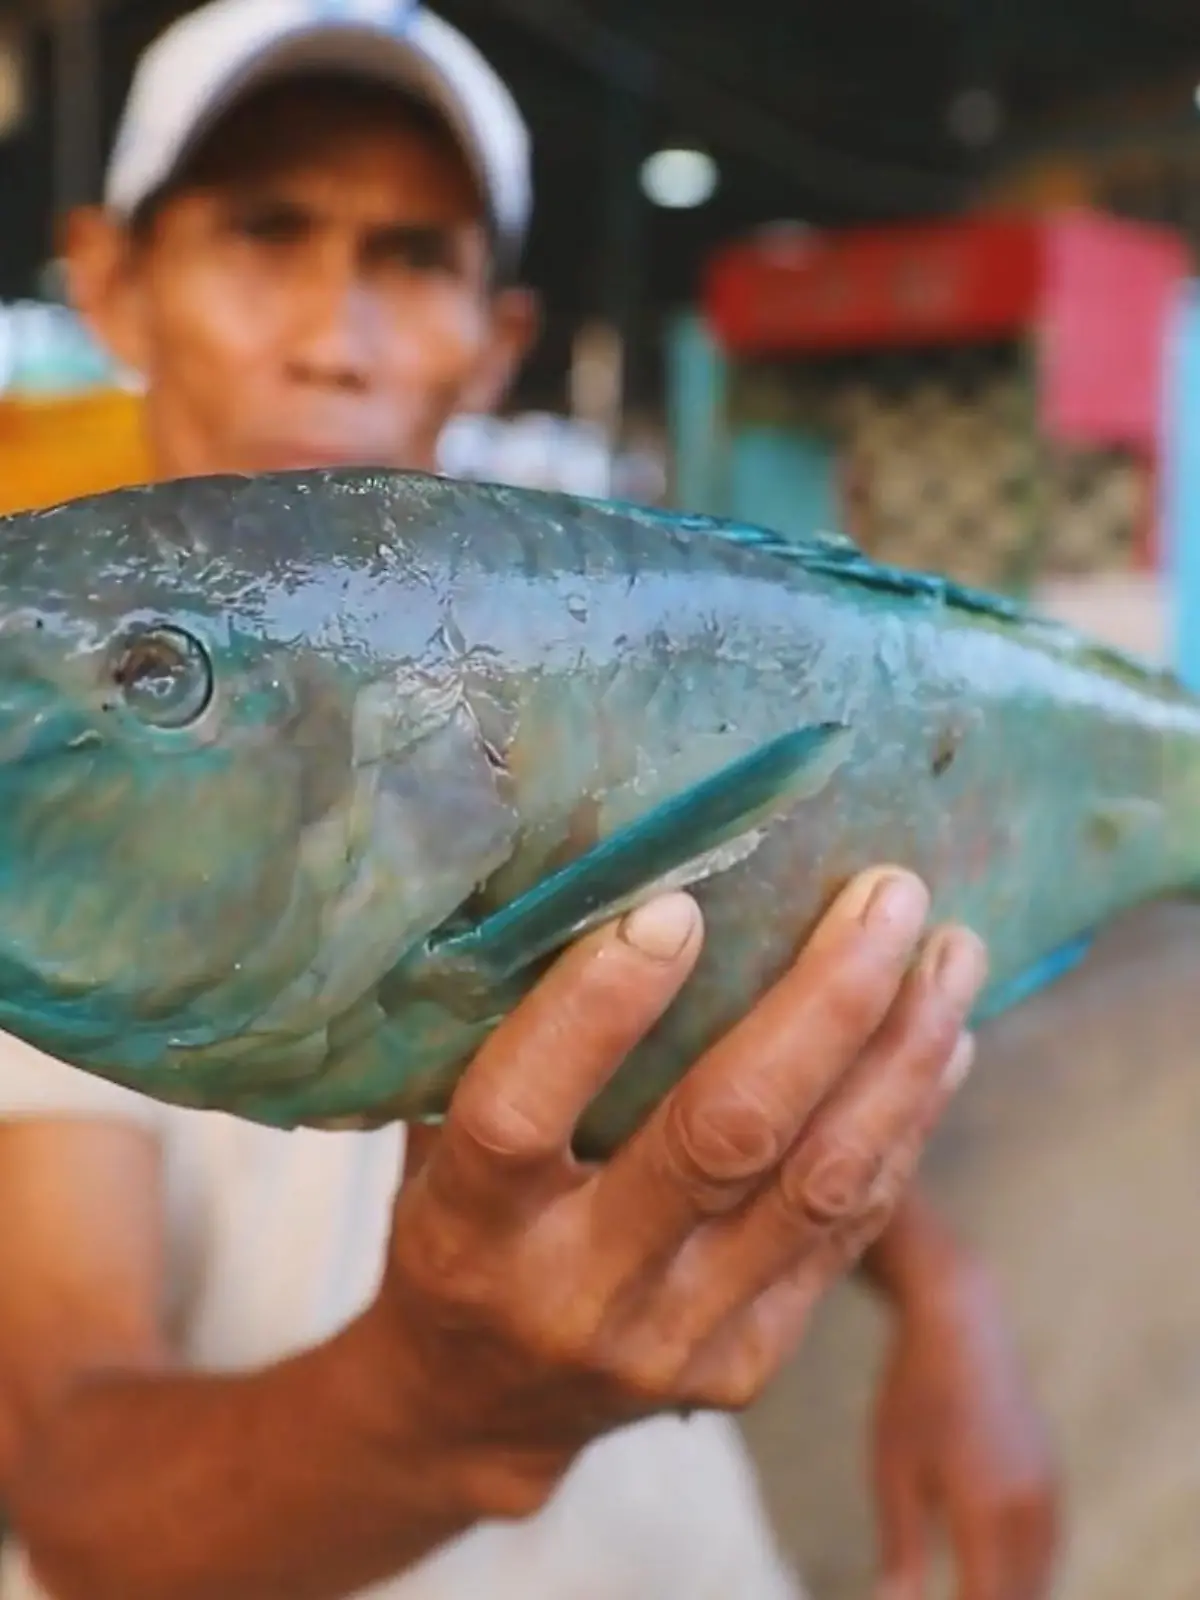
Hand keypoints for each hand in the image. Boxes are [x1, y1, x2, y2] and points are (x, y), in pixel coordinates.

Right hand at [374, 867, 987, 1519]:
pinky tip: (941, 1040)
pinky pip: (845, 1228)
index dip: (597, 1011)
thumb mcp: (434, 1138)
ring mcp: (679, 1338)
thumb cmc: (457, 1227)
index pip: (524, 1114)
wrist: (479, 1406)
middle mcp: (577, 1290)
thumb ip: (493, 1034)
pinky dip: (903, 1124)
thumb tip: (591, 872)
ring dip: (899, 1055)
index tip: (676, 907)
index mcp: (470, 1227)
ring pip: (818, 1182)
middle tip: (887, 895)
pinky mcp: (750, 1360)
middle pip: (721, 1137)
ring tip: (952, 953)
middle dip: (823, 1003)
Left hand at [871, 1235, 1058, 1599]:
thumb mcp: (891, 1469)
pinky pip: (1047, 1548)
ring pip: (1038, 1578)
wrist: (960, 1323)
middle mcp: (1028, 1506)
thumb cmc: (912, 1394)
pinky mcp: (1051, 1477)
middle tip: (946, 1599)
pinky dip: (1025, 1573)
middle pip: (1017, 1597)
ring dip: (1009, 1595)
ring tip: (969, 1590)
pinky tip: (995, 1579)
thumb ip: (900, 1548)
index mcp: (985, 1507)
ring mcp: (1047, 1491)